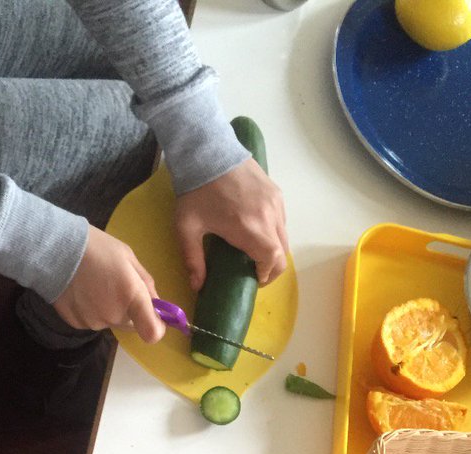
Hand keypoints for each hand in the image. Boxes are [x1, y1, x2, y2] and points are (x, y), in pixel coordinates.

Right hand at [52, 226, 165, 342]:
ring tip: (95, 286)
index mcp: (131, 296)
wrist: (54, 250)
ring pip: (112, 322)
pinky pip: (93, 321)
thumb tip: (157, 305)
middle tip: (116, 287)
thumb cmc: (96, 248)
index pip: (153, 332)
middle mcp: (114, 315)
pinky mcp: (77, 324)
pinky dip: (92, 311)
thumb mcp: (128, 257)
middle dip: (131, 311)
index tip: (155, 318)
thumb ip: (146, 284)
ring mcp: (94, 322)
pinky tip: (82, 292)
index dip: (157, 328)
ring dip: (110, 310)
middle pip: (132, 325)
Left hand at [175, 158, 288, 290]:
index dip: (267, 275)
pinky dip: (274, 231)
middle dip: (272, 266)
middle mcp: (269, 216)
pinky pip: (281, 219)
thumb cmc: (195, 190)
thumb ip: (193, 260)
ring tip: (254, 250)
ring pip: (284, 235)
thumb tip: (197, 287)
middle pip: (283, 252)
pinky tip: (256, 229)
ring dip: (273, 248)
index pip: (273, 261)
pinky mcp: (275, 191)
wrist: (206, 149)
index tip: (254, 279)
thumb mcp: (187, 228)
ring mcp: (275, 202)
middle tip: (254, 269)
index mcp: (250, 229)